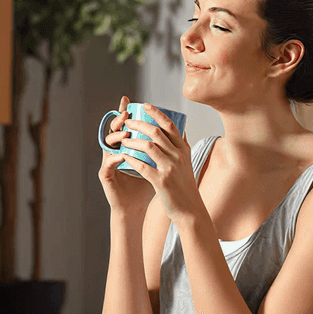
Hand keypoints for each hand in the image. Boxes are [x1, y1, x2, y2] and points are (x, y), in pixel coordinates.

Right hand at [98, 95, 155, 217]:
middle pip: (113, 130)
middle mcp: (114, 151)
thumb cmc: (146, 185)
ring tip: (126, 134)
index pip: (124, 125)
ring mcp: (108, 162)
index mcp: (125, 146)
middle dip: (120, 120)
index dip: (124, 112)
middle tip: (127, 114)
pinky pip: (108, 163)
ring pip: (107, 144)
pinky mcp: (105, 175)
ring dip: (117, 137)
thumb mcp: (156, 163)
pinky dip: (116, 158)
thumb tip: (181, 132)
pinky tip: (123, 155)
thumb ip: (164, 148)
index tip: (129, 100)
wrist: (135, 207)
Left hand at [118, 103, 203, 223]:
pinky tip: (124, 156)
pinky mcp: (161, 181)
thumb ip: (183, 146)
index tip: (144, 105)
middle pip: (156, 132)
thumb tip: (180, 129)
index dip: (156, 113)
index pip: (169, 125)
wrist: (190, 208)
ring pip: (148, 146)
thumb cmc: (186, 185)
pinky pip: (142, 166)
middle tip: (127, 122)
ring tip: (123, 140)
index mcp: (184, 149)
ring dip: (132, 140)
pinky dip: (132, 159)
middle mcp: (178, 156)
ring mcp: (170, 168)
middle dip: (138, 123)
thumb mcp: (188, 162)